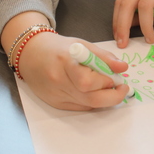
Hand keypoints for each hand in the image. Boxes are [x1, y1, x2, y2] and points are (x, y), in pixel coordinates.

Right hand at [2, 12, 129, 110]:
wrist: (30, 55)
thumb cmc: (58, 48)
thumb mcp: (81, 45)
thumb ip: (103, 57)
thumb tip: (123, 68)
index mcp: (65, 62)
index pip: (88, 81)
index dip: (107, 81)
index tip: (118, 77)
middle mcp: (59, 81)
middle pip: (90, 98)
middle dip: (112, 96)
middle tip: (121, 88)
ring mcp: (56, 95)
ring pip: (86, 105)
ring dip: (103, 99)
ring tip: (108, 87)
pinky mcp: (54, 104)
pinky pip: (79, 108)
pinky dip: (91, 102)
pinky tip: (92, 92)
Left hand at [112, 0, 153, 47]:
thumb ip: (146, 14)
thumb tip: (129, 27)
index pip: (122, 1)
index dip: (117, 20)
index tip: (118, 39)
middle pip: (128, 2)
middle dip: (123, 25)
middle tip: (124, 43)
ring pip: (145, 4)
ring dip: (146, 26)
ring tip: (151, 40)